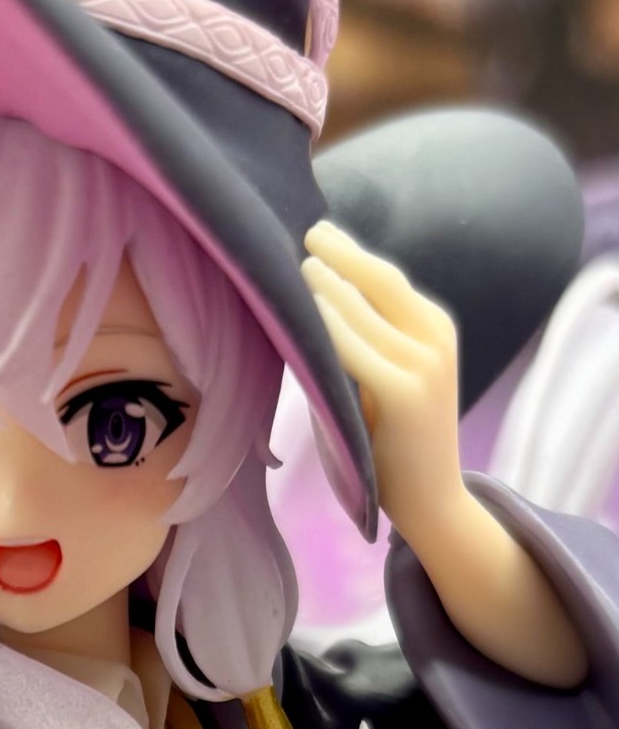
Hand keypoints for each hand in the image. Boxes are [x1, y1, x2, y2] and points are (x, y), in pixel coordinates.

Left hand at [301, 219, 466, 546]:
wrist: (434, 500)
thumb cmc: (393, 438)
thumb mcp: (384, 375)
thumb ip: (365, 338)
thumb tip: (310, 297)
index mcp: (433, 327)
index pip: (384, 276)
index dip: (348, 250)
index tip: (313, 229)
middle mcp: (435, 338)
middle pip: (378, 279)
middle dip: (336, 251)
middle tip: (298, 229)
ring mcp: (424, 364)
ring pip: (362, 309)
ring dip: (325, 281)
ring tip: (293, 260)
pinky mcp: (405, 393)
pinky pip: (354, 349)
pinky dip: (328, 323)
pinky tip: (304, 304)